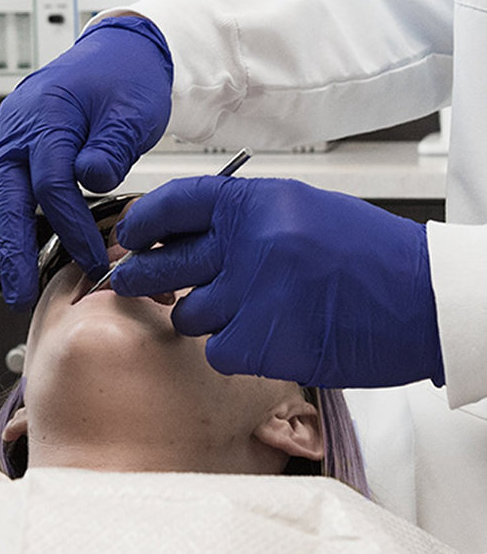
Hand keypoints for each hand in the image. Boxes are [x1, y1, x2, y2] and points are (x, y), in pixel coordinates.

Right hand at [0, 16, 172, 311]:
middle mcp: (19, 129)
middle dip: (8, 252)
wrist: (119, 54)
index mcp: (48, 114)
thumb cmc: (126, 79)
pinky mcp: (14, 153)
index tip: (91, 259)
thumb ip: (111, 147)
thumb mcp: (132, 109)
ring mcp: (11, 141)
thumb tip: (90, 179)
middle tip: (13, 295)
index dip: (72, 226)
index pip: (52, 183)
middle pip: (6, 198)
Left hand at [112, 176, 443, 387]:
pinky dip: (234, 350)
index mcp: (259, 203)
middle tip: (128, 282)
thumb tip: (184, 235)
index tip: (129, 235)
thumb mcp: (300, 212)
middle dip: (140, 276)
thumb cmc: (365, 253)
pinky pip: (218, 351)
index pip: (176, 202)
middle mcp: (250, 243)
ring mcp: (255, 294)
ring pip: (190, 315)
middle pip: (165, 263)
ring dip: (205, 318)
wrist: (424, 298)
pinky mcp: (264, 342)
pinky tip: (266, 339)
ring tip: (245, 313)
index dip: (144, 220)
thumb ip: (241, 221)